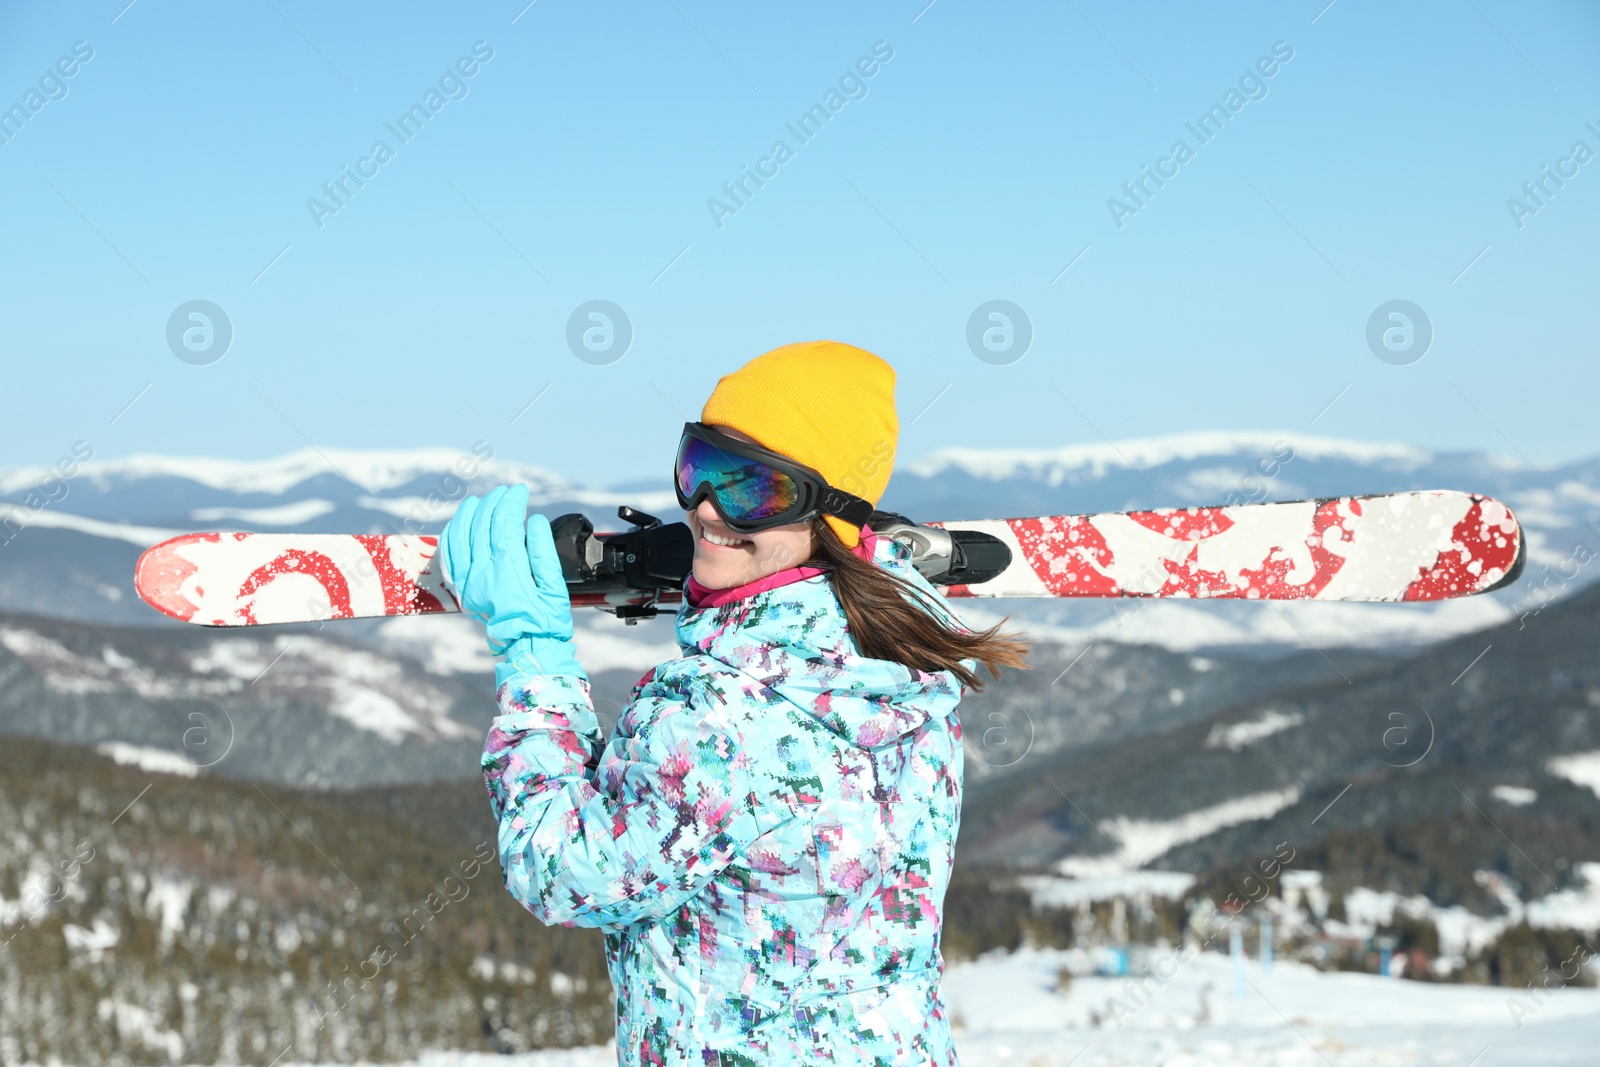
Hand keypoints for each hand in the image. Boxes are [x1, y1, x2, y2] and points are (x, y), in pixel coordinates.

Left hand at [438, 484, 585, 685]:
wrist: (527, 646)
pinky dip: (452, 534)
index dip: (513, 503)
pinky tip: (460, 523)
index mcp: (508, 572)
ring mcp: (468, 582)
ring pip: (460, 536)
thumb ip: (543, 552)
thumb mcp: (555, 587)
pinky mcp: (461, 588)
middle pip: (483, 525)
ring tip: (481, 500)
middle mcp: (483, 575)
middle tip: (507, 493)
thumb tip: (534, 522)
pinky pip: (448, 555)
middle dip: (495, 502)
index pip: (505, 525)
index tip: (522, 492)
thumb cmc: (546, 618)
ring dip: (470, 513)